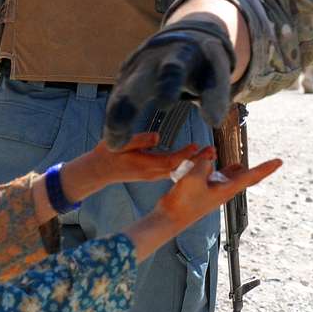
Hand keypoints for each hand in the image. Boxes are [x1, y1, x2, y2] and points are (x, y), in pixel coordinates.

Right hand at [62, 132, 202, 193]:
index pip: (172, 160)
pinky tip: (192, 159)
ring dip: (193, 162)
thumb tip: (158, 137)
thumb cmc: (109, 153)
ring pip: (178, 170)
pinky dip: (184, 165)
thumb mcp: (121, 143)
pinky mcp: (151, 173)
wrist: (99, 170)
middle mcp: (153, 172)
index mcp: (146, 164)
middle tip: (213, 152)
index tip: (198, 146)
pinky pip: (172, 170)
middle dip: (197, 160)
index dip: (186, 154)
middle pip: (180, 167)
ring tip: (207, 154)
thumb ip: (140, 139)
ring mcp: (152, 174)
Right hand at [103, 17, 234, 148]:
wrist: (186, 36)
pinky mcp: (126, 74)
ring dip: (116, 117)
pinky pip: (118, 98)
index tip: (165, 105)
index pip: (173, 69)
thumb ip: (216, 95)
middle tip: (118, 129)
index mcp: (180, 54)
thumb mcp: (216, 74)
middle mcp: (153, 58)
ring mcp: (136, 65)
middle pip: (135, 83)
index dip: (167, 85)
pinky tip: (115, 139)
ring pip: (122, 93)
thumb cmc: (204, 63)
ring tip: (115, 144)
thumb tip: (213, 122)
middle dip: (127, 106)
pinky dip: (115, 118)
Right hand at [123, 146, 281, 260]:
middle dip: (255, 169)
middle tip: (271, 163)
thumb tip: (209, 155)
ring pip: (228, 176)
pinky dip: (213, 167)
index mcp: (226, 189)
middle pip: (244, 177)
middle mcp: (223, 190)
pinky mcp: (204, 191)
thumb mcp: (194, 177)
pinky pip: (214, 176)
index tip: (279, 162)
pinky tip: (208, 161)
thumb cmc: (183, 202)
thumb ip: (204, 163)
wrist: (169, 218)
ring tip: (237, 161)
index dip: (266, 168)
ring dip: (232, 168)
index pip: (251, 176)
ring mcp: (214, 191)